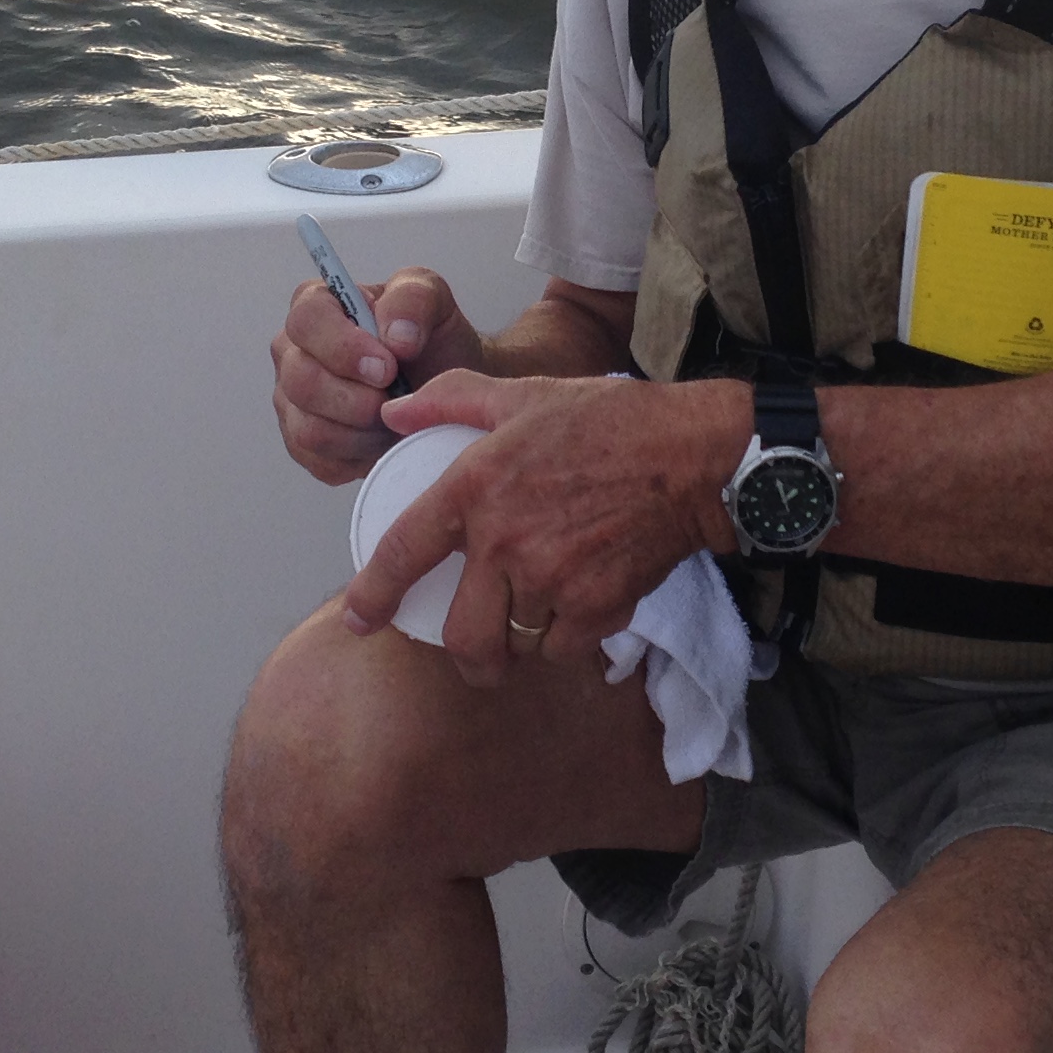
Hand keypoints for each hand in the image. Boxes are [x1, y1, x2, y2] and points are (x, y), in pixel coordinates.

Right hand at [269, 264, 488, 484]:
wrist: (444, 391)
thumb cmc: (431, 341)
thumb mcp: (434, 300)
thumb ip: (414, 298)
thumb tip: (395, 336)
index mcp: (316, 307)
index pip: (307, 321)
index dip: (345, 347)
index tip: (387, 367)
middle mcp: (292, 353)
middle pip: (303, 381)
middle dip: (358, 399)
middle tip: (397, 399)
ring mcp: (292, 402)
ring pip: (310, 429)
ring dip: (364, 430)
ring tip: (396, 418)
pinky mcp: (302, 446)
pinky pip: (321, 461)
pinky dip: (361, 456)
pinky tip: (384, 439)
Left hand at [342, 371, 745, 683]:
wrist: (695, 454)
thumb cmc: (613, 420)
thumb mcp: (526, 394)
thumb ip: (453, 399)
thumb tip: (394, 413)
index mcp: (476, 487)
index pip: (403, 552)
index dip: (372, 594)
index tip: (358, 619)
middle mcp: (505, 540)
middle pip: (463, 634)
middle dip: (465, 657)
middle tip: (474, 653)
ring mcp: (552, 579)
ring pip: (517, 643)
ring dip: (523, 639)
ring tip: (539, 617)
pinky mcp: (598, 607)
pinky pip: (564, 647)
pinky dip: (567, 638)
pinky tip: (580, 609)